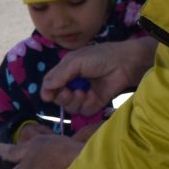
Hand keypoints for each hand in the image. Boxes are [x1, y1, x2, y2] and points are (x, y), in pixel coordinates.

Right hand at [41, 37, 155, 115]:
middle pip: (59, 98)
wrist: (124, 63)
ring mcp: (84, 94)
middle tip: (69, 92)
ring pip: (70, 107)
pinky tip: (92, 96)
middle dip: (62, 97)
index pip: (51, 85)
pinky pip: (84, 111)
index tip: (48, 97)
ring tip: (83, 92)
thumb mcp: (75, 62)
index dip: (48, 92)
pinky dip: (86, 105)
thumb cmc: (100, 57)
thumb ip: (59, 75)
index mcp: (66, 72)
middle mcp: (73, 84)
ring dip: (74, 101)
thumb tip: (44, 91)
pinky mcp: (95, 103)